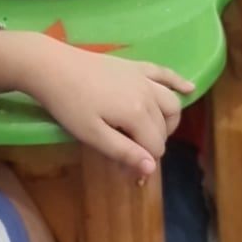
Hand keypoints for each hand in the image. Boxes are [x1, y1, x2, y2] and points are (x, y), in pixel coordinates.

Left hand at [21, 38, 192, 181]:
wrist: (52, 66)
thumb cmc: (69, 104)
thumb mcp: (92, 135)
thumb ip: (123, 151)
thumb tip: (151, 168)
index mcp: (137, 113)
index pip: (155, 145)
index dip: (146, 164)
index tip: (131, 176)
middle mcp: (148, 94)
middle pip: (164, 126)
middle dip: (155, 145)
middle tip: (136, 157)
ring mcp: (143, 77)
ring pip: (171, 102)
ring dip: (170, 121)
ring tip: (155, 134)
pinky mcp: (135, 65)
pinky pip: (164, 73)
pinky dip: (178, 82)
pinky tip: (190, 89)